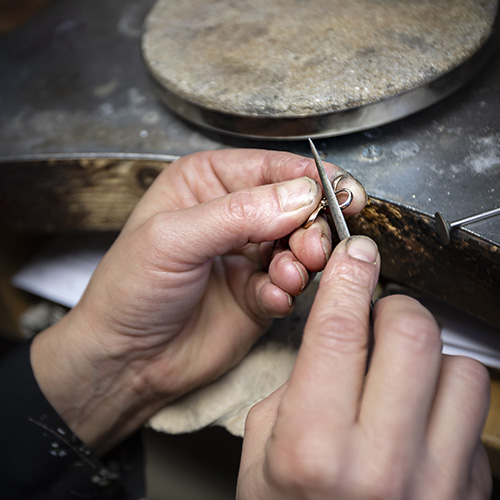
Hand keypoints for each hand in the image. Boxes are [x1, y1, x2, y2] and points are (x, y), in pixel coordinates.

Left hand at [30, 149, 365, 452]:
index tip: (338, 193)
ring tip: (289, 274)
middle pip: (294, 205)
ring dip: (303, 260)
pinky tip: (271, 298)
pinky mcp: (259, 292)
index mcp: (206, 183)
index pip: (269, 167)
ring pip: (299, 245)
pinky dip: (288, 291)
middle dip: (310, 225)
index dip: (307, 178)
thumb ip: (238, 214)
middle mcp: (232, 215)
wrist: (126, 359)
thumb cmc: (130, 290)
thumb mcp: (173, 239)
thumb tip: (302, 194)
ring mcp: (248, 255)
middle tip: (313, 245)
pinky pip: (289, 284)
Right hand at [237, 236, 491, 499]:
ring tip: (402, 369)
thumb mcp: (262, 450)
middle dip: (394, 306)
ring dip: (428, 353)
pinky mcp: (470, 495)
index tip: (357, 253)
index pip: (336, 330)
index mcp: (311, 446)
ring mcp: (436, 483)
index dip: (348, 277)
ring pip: (459, 366)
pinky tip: (420, 416)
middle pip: (411, 333)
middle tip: (379, 314)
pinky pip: (475, 414)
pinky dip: (448, 397)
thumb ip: (298, 387)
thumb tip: (337, 338)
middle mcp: (379, 463)